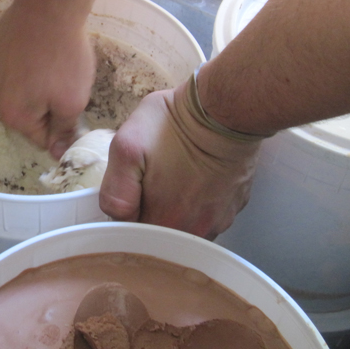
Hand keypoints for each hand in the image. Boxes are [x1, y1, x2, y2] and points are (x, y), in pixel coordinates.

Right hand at [0, 0, 95, 158]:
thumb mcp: (72, 101)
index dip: (61, 130)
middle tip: (67, 86)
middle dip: (46, 107)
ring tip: (55, 66)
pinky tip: (42, 51)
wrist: (48, 5)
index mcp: (13, 116)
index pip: (40, 139)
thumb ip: (63, 130)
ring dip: (35, 86)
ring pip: (18, 92)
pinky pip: (12, 69)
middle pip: (26, 116)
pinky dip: (26, 66)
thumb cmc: (63, 57)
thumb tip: (57, 152)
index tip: (75, 111)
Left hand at [99, 84, 261, 239]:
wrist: (225, 109)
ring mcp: (219, 221)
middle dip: (151, 213)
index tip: (129, 195)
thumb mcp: (127, 146)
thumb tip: (117, 216)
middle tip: (150, 182)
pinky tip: (194, 180)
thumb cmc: (173, 123)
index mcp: (166, 221)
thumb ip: (115, 190)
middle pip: (162, 236)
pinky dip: (197, 204)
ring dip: (175, 211)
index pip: (135, 239)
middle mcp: (196, 230)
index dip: (127, 218)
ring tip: (174, 179)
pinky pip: (207, 217)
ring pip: (185, 229)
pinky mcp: (234, 207)